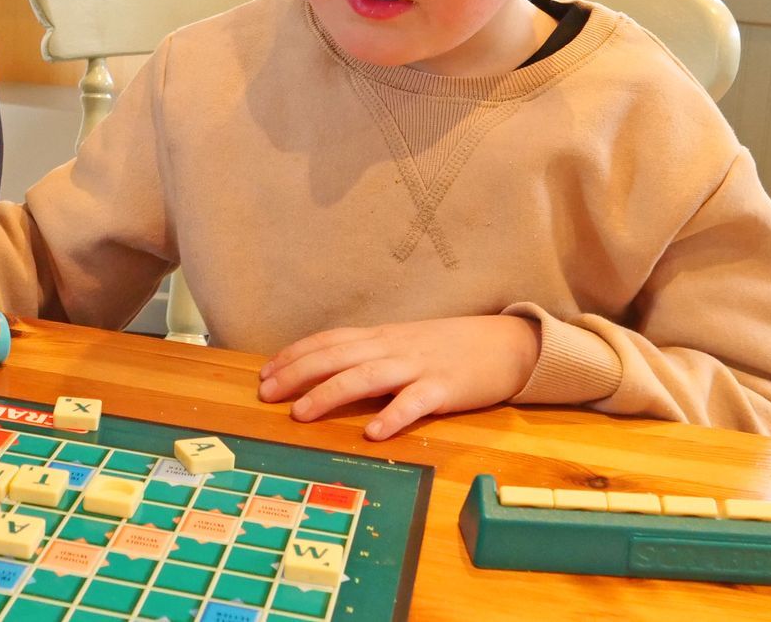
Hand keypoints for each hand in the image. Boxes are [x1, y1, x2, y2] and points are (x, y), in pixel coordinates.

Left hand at [257, 315, 542, 439]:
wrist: (506, 343)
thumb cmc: (450, 348)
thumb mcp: (404, 345)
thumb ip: (371, 356)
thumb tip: (328, 374)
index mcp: (381, 337)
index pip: (329, 341)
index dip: (294, 355)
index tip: (265, 373)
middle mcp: (393, 347)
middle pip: (337, 356)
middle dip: (298, 374)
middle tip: (267, 394)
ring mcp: (419, 366)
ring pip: (366, 376)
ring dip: (330, 393)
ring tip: (302, 413)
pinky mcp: (446, 388)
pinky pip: (416, 402)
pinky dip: (393, 415)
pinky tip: (374, 432)